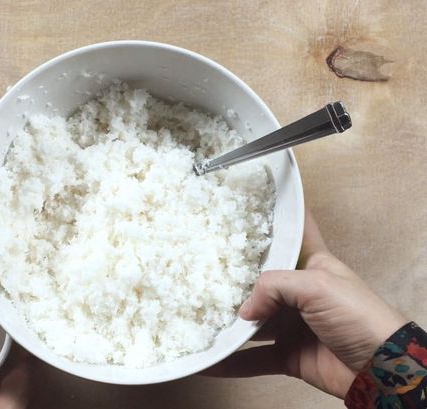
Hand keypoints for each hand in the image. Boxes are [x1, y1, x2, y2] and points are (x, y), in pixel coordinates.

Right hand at [205, 209, 407, 397]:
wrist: (379, 369)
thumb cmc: (358, 316)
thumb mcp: (318, 287)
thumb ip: (275, 287)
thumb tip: (243, 310)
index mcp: (312, 263)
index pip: (295, 231)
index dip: (277, 215)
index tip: (250, 200)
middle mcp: (299, 291)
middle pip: (262, 280)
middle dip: (237, 276)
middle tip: (205, 267)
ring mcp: (292, 322)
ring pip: (254, 319)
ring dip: (230, 320)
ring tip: (200, 313)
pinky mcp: (288, 352)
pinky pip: (254, 357)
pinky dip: (233, 362)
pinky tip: (211, 360)